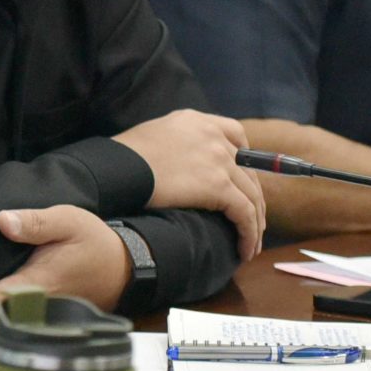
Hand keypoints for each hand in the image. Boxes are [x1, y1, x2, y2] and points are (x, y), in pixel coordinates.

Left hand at [0, 207, 133, 309]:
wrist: (124, 267)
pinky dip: (6, 317)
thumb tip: (3, 221)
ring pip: (8, 322)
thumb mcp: (68, 221)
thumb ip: (36, 222)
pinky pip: (20, 321)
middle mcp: (37, 307)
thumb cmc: (94, 243)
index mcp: (35, 283)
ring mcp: (43, 317)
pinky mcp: (47, 318)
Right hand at [110, 110, 265, 256]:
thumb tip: (179, 164)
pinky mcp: (218, 185)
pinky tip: (244, 250)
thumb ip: (176, 143)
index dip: (246, 159)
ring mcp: (218, 159)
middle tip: (252, 222)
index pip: (235, 134)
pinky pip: (244, 213)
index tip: (243, 179)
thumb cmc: (122, 157)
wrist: (116, 168)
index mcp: (196, 120)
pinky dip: (248, 233)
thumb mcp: (153, 135)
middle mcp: (213, 136)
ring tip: (250, 245)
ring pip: (251, 195)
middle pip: (249, 170)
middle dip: (253, 198)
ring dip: (255, 223)